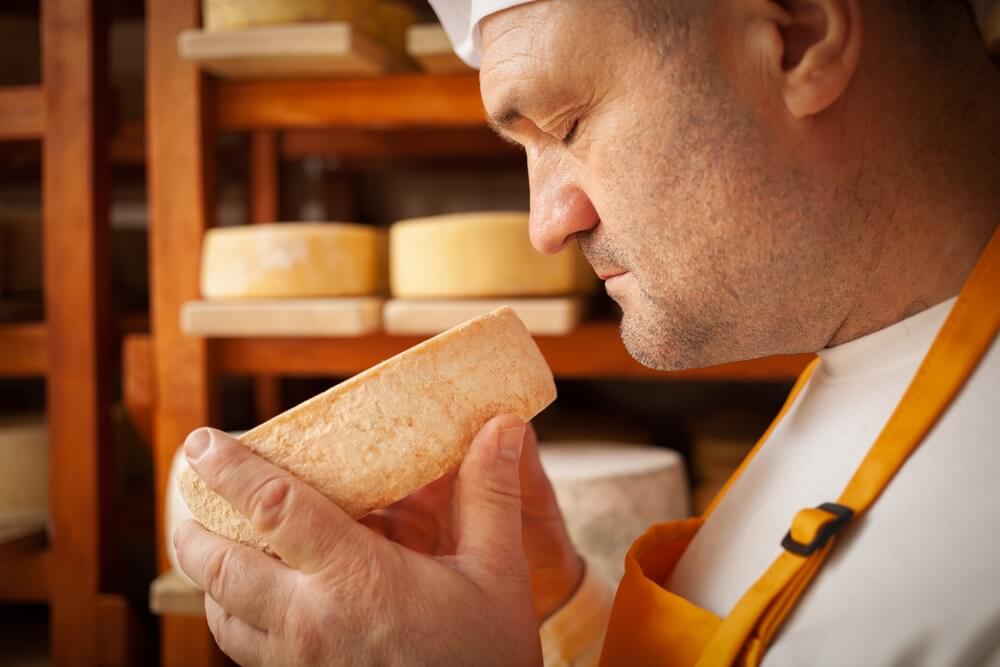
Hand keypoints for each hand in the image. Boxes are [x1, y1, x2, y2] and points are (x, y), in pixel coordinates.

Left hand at [174, 418, 547, 665]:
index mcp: (355, 580)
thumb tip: (504, 427)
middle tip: (191, 494)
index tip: (202, 442)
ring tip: (218, 541)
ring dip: (209, 572)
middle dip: (192, 526)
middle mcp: (309, 621)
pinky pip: (241, 647)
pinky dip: (232, 612)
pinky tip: (257, 596)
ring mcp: (297, 662)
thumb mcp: (498, 573)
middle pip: (217, 565)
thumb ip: (491, 495)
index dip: (230, 470)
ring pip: (219, 611)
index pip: (272, 509)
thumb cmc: (486, 657)